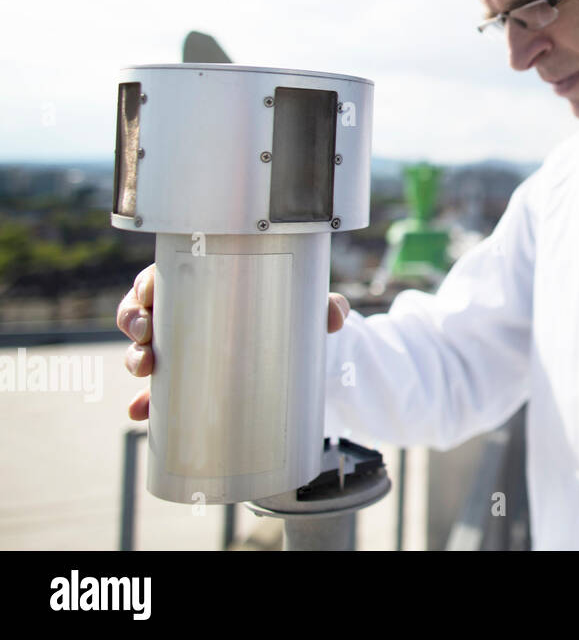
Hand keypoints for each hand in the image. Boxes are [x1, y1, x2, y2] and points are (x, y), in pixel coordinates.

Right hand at [115, 263, 350, 420]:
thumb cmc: (294, 314)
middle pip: (143, 310)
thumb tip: (335, 316)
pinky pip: (156, 393)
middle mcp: (186, 312)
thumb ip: (327, 306)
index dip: (146, 285)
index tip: (148, 296)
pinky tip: (140, 413)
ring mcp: (181, 348)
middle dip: (133, 322)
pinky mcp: (185, 381)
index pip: (163, 275)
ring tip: (144, 370)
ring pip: (143, 349)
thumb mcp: (310, 307)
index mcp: (205, 282)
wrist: (300, 351)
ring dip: (133, 359)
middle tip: (145, 336)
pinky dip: (144, 403)